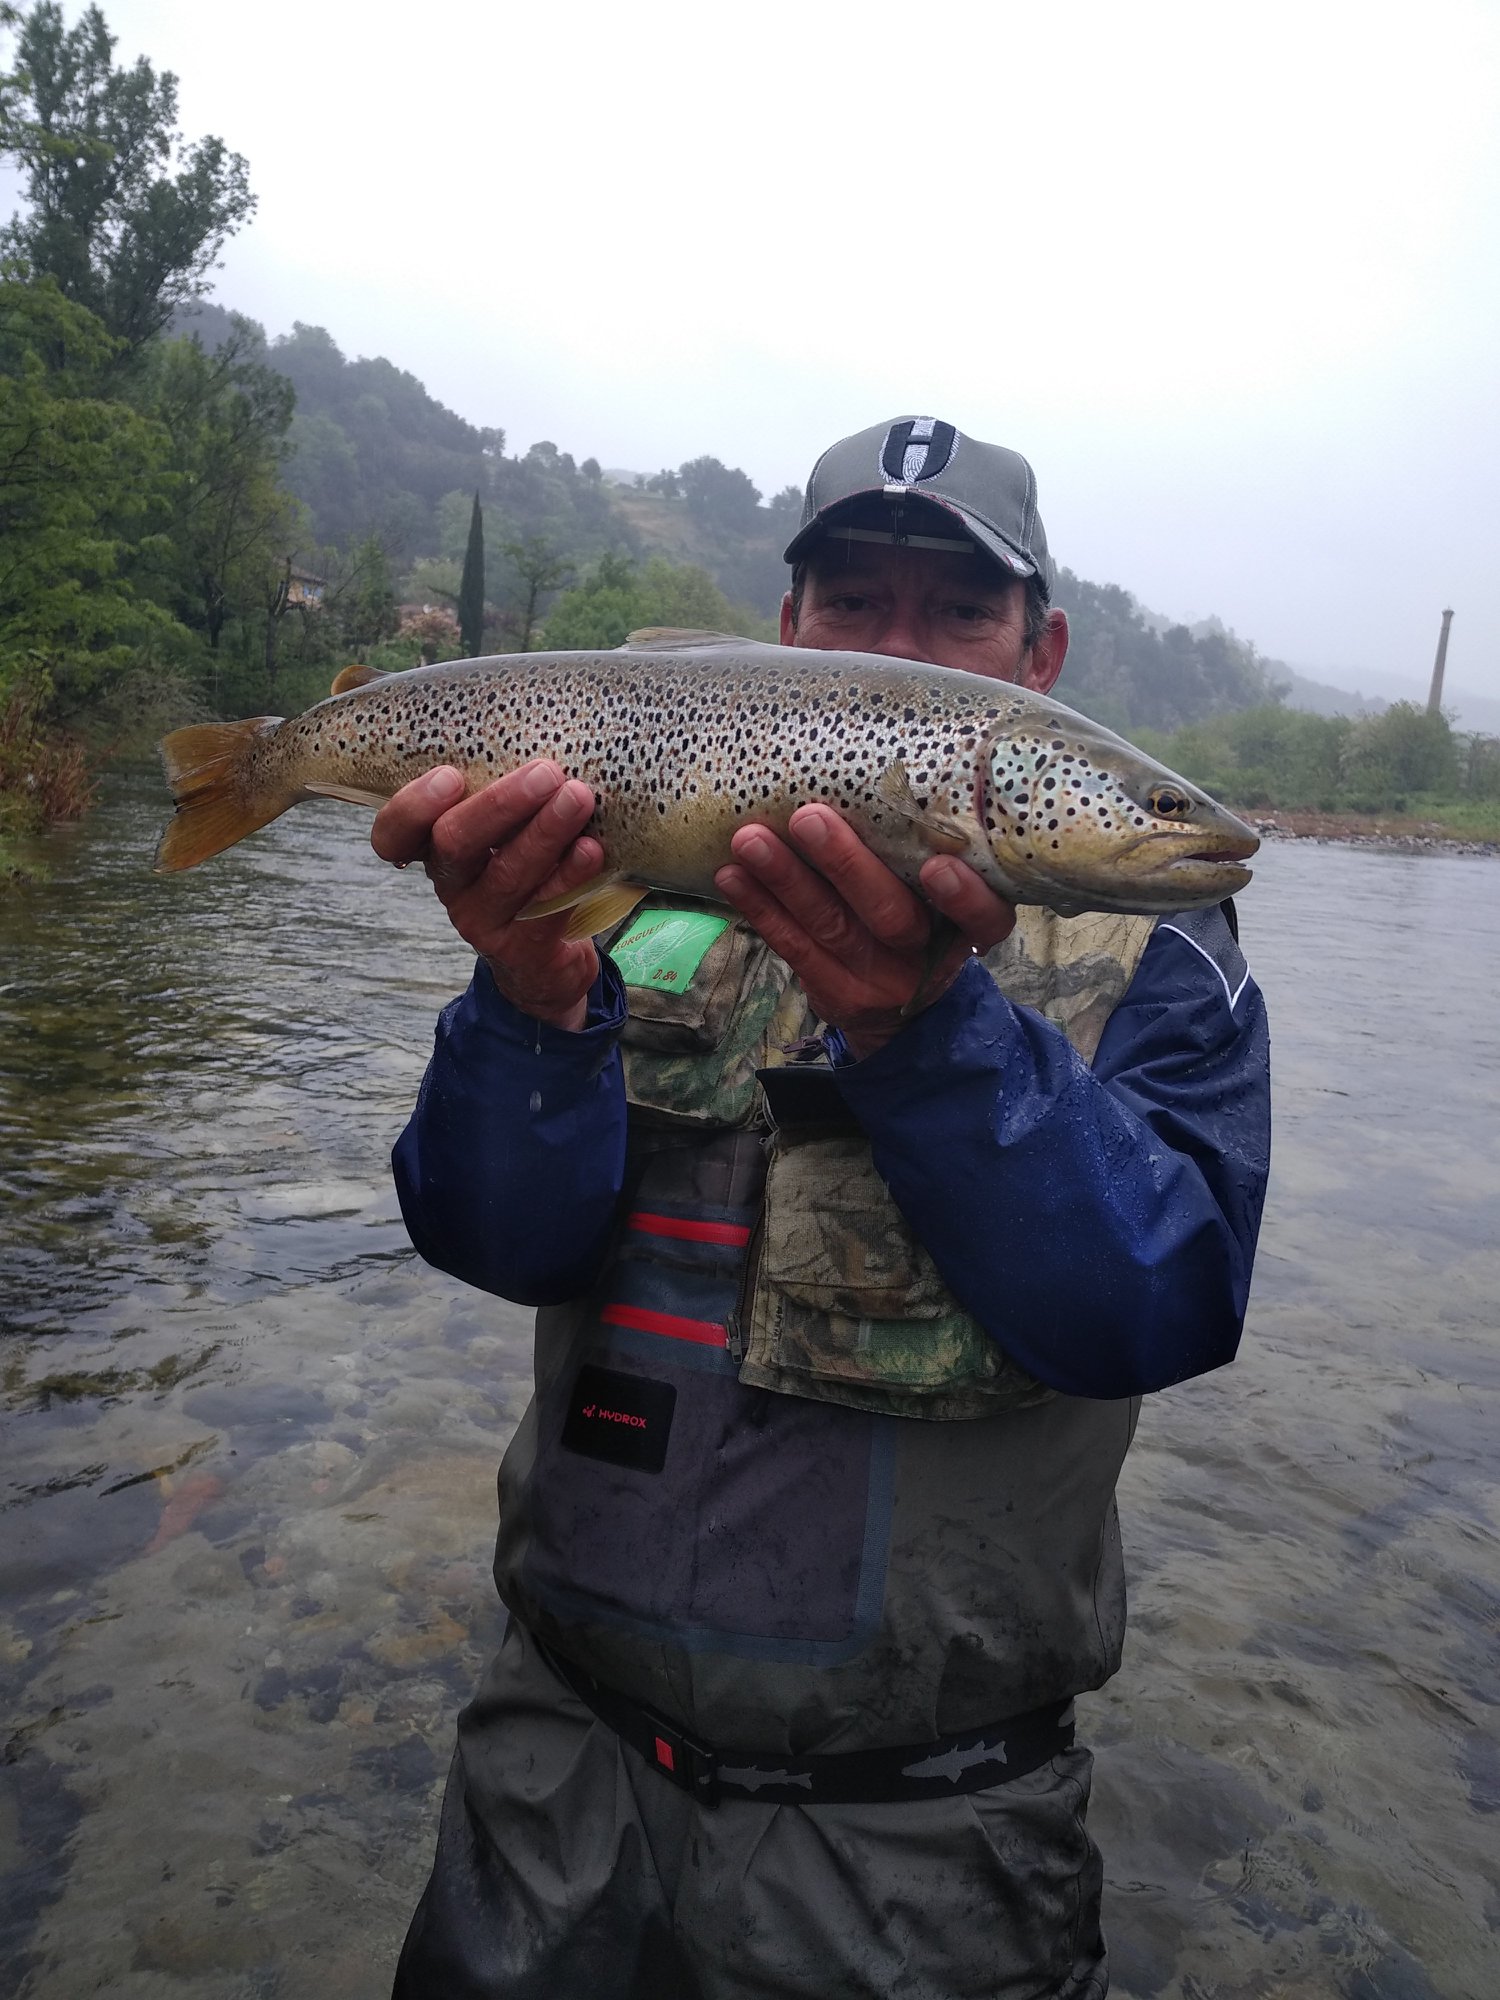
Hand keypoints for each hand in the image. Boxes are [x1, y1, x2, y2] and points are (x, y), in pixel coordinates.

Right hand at [370, 762, 603, 1031]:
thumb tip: (526, 712)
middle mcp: (450, 882)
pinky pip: (544, 909)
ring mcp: (483, 919)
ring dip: (545, 832)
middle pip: (454, 843)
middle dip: (500, 804)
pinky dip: (570, 875)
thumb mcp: (504, 825)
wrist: (549, 954)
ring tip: (579, 798)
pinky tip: (591, 848)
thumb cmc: (527, 863)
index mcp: (435, 845)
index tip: (450, 776)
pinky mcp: (521, 948)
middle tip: (546, 772)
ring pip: (506, 874)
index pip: (393, 833)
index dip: (411, 806)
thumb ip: (499, 782)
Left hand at [713, 804, 1016, 1059]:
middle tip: (808, 817)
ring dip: (786, 878)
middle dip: (846, 865)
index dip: (966, 898)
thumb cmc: (924, 920)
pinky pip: (793, 947)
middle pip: (891, 914)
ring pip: (830, 925)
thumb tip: (874, 757)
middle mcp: (925, 955)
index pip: (985, 919)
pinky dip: (760, 908)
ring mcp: (878, 979)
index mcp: (966, 927)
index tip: (940, 865)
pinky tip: (732, 875)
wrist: (906, 1015)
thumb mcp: (944, 897)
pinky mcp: (835, 992)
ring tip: (750, 839)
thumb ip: (923, 848)